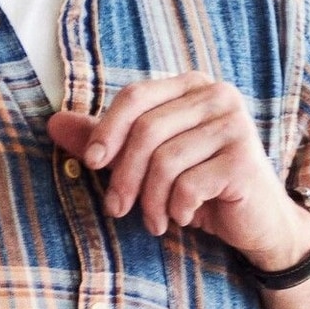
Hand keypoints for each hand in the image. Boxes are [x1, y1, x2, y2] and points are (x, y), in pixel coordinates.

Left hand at [48, 77, 309, 261]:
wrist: (257, 222)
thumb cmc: (200, 187)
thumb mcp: (148, 162)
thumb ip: (106, 140)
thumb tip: (52, 123)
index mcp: (192, 86)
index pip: (136, 96)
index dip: (106, 130)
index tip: (91, 164)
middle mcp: (218, 96)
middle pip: (147, 130)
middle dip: (123, 176)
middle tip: (116, 209)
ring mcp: (235, 125)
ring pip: (165, 161)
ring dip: (150, 201)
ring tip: (154, 222)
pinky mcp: (243, 159)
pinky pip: (188, 184)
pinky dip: (177, 209)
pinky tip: (184, 218)